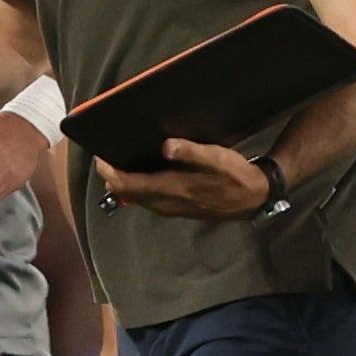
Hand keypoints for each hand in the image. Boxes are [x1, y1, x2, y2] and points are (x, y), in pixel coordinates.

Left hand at [94, 136, 270, 218]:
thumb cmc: (236, 175)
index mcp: (172, 189)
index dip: (109, 171)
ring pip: (136, 198)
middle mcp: (167, 203)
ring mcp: (171, 208)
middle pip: (126, 192)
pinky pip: (147, 199)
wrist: (254, 198)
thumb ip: (191, 152)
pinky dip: (137, 187)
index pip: (128, 184)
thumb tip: (165, 146)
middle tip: (106, 155)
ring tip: (119, 160)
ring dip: (124, 181)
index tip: (101, 156)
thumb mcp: (217, 158)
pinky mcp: (177, 209)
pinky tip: (141, 173)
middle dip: (112, 175)